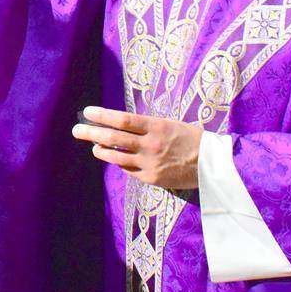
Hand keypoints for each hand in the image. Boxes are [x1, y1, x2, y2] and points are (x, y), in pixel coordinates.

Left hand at [72, 106, 201, 188]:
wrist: (213, 164)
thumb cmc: (192, 139)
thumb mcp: (171, 124)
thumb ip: (147, 126)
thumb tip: (120, 124)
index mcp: (156, 126)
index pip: (122, 120)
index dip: (102, 116)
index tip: (88, 112)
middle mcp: (151, 145)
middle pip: (113, 138)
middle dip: (91, 133)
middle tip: (76, 130)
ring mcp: (150, 163)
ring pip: (116, 157)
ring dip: (101, 151)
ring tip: (93, 147)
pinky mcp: (152, 179)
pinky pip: (129, 170)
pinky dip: (120, 163)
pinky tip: (116, 159)